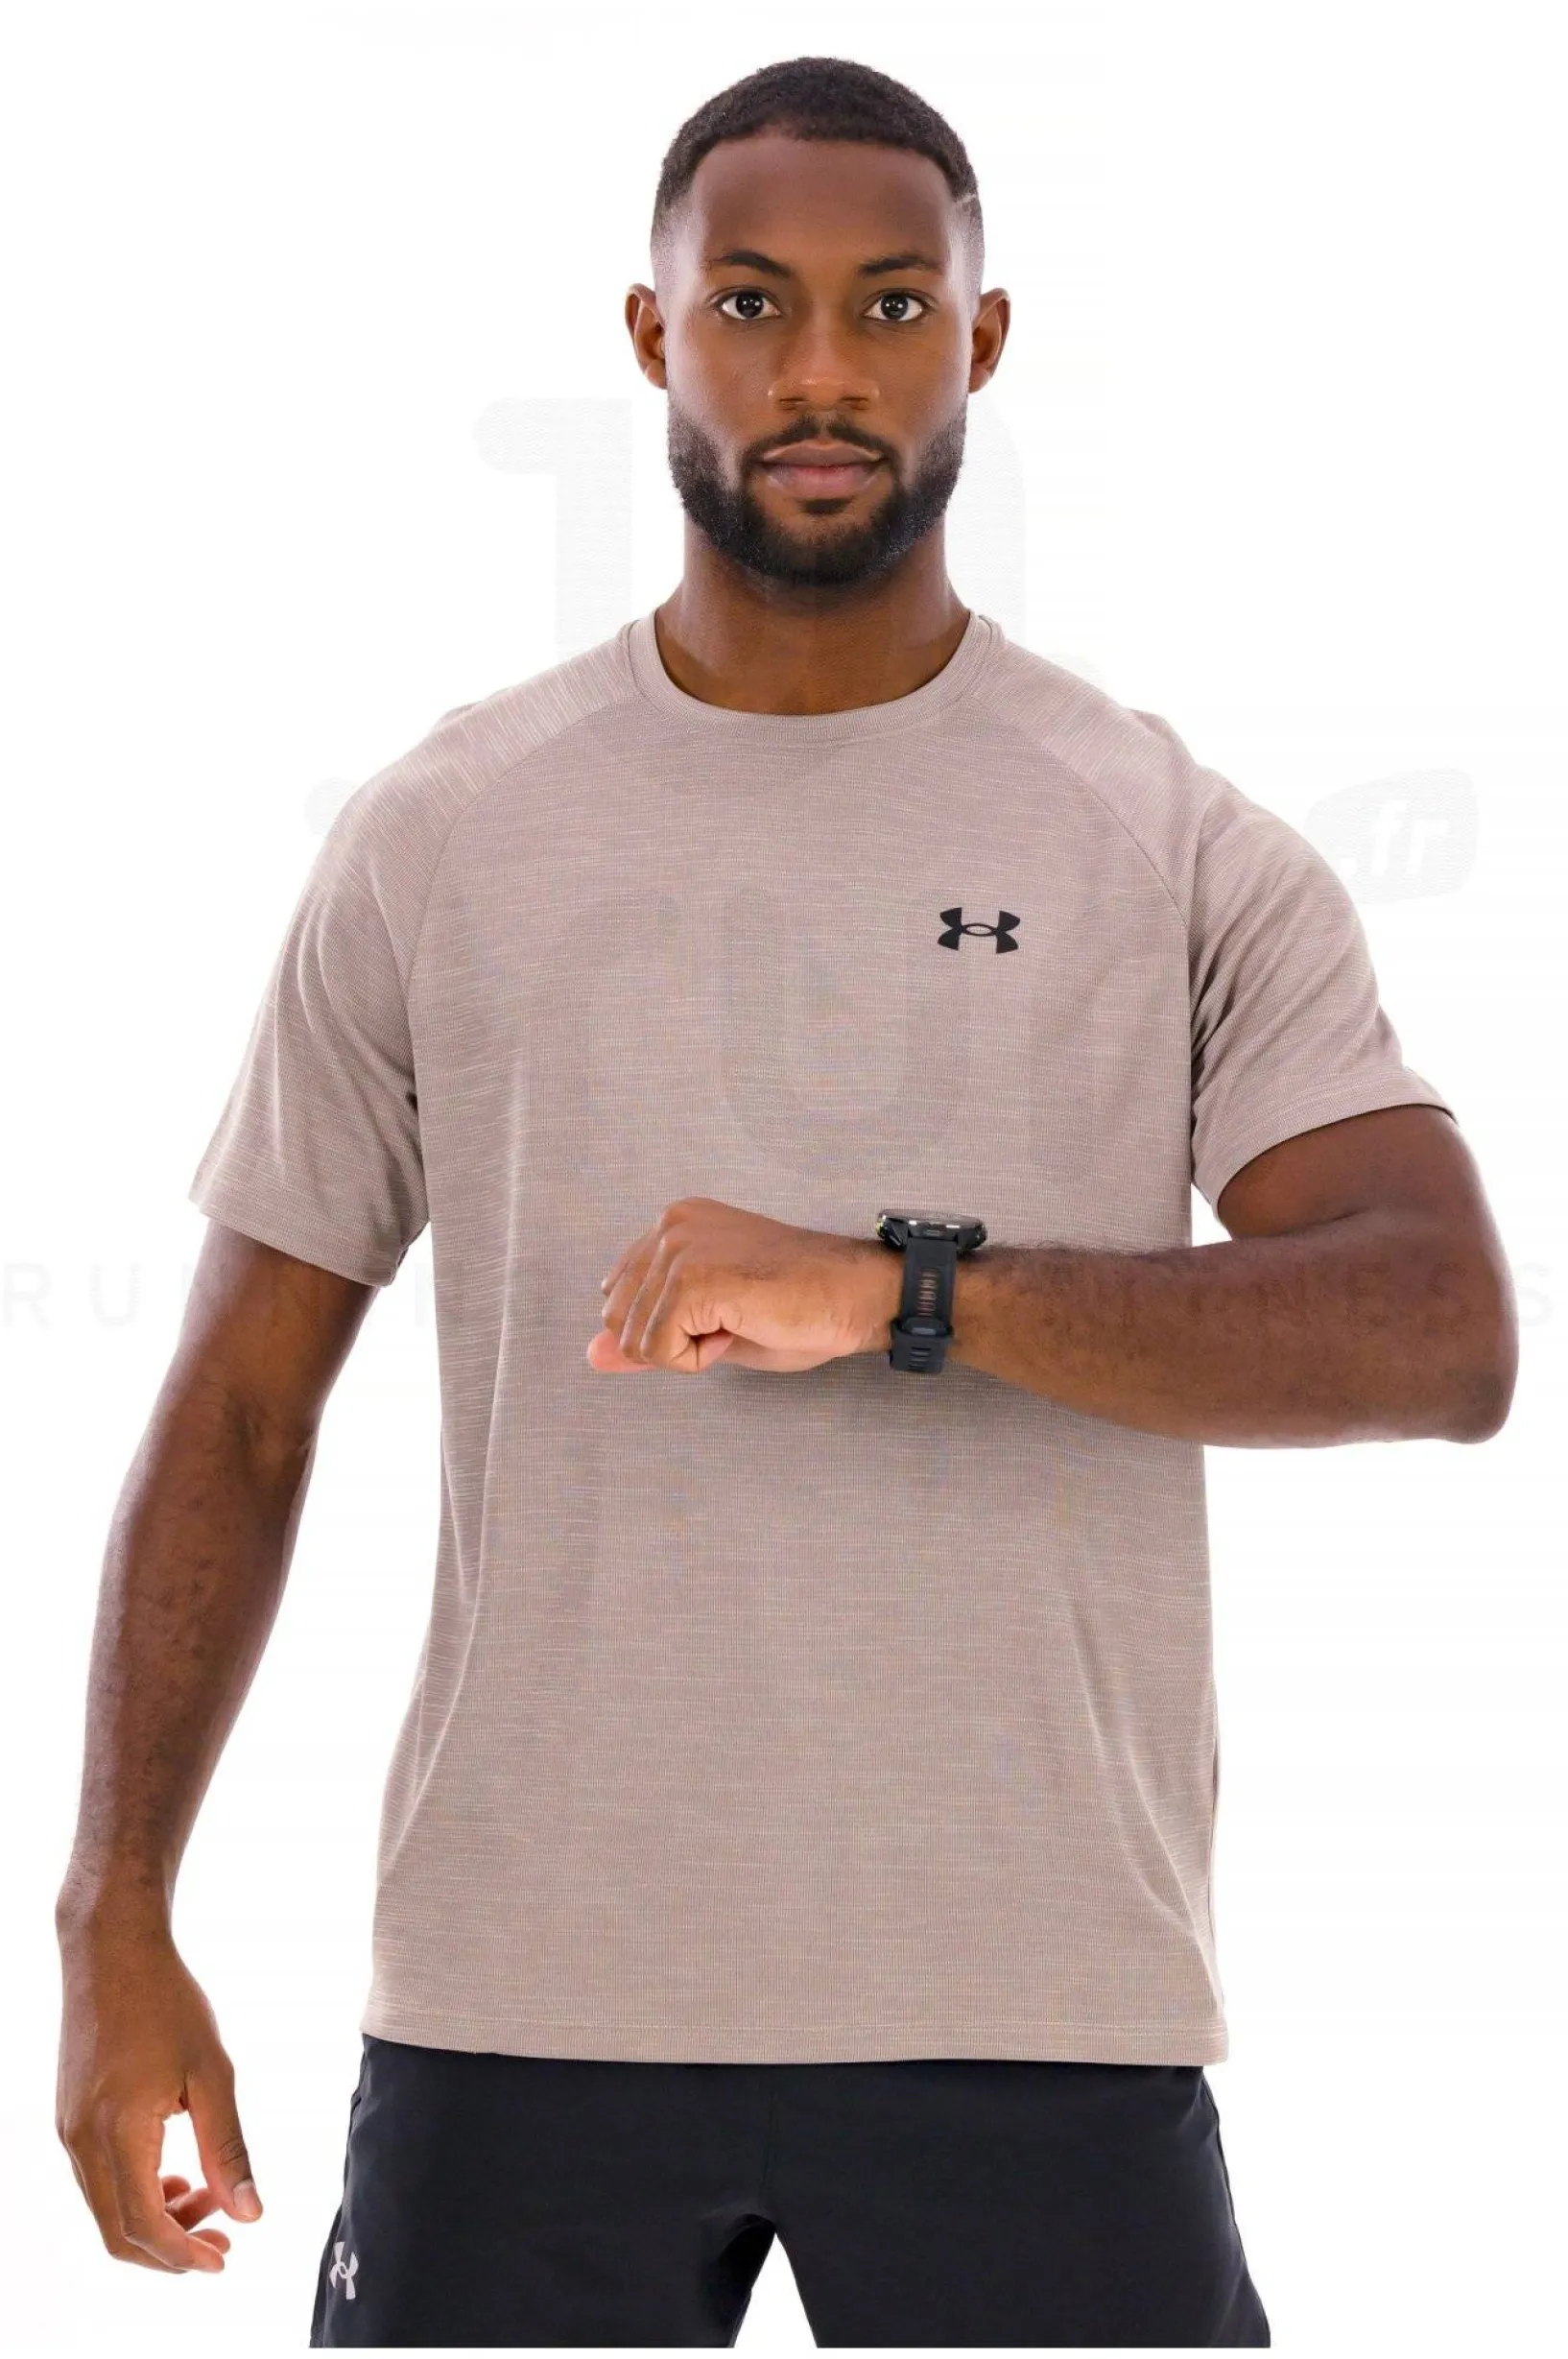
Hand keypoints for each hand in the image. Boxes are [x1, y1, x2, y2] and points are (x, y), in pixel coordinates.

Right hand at [56, 1907, 261, 2272]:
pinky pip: (97, 2180)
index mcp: (117, 2131)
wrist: (111, 1951)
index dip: (183, 2254)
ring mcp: (68, 2131)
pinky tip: (175, 2174)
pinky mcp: (69, 2118)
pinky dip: (135, 2191)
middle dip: (170, 2247)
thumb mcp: (212, 2073)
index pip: (144, 2224)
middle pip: (118, 2231)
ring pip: (106, 2208)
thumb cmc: (167, 2002)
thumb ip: (228, 2148)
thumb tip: (250, 2214)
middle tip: (221, 2239)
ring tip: (207, 2197)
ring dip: (155, 2218)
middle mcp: (80, 2141)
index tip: (223, 2258)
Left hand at [588, 1196, 901, 1373]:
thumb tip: (591, 1356)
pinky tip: (740, 1328)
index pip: (619, 1299)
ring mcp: (680, 1248)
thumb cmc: (796, 1307)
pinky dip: (698, 1360)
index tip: (723, 1313)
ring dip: (688, 1352)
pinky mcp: (693, 1279)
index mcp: (673, 1225)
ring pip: (636, 1341)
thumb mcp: (706, 1326)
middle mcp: (670, 1226)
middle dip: (670, 1341)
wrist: (853, 1296)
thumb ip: (646, 1336)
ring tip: (740, 1321)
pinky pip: (661, 1351)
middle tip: (732, 1321)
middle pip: (618, 1321)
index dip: (666, 1328)